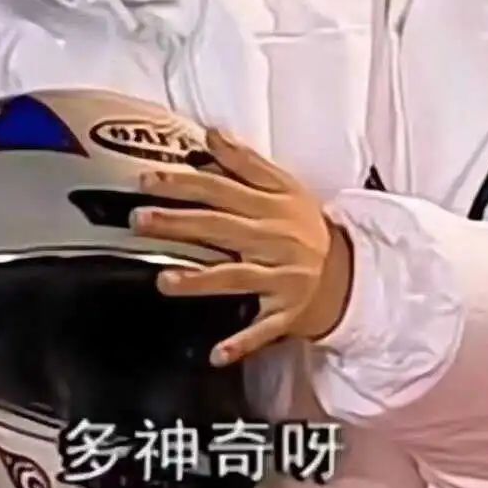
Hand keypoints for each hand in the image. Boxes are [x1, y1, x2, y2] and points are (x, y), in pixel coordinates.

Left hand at [130, 129, 352, 365]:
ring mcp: (280, 279)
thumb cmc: (306, 227)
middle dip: (178, 224)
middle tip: (138, 220)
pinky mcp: (285, 314)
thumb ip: (246, 161)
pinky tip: (215, 354)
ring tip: (165, 281)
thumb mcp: (285, 187)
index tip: (148, 180)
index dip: (184, 183)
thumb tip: (211, 133)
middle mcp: (273, 240)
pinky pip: (262, 330)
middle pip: (220, 228)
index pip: (220, 190)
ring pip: (236, 278)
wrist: (349, 275)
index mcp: (269, 206)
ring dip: (200, 281)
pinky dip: (241, 343)